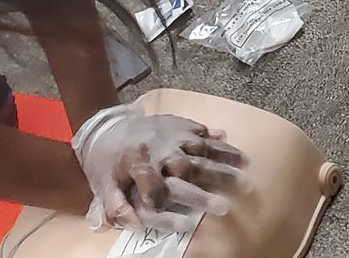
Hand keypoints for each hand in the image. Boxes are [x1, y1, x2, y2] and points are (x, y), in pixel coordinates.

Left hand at [73, 102, 246, 232]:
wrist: (106, 127)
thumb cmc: (106, 163)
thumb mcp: (103, 187)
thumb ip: (116, 206)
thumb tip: (133, 224)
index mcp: (138, 164)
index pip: (156, 189)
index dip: (167, 210)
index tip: (185, 225)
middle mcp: (160, 149)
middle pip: (187, 168)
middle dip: (208, 186)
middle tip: (228, 205)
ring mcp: (172, 134)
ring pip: (201, 147)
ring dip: (223, 158)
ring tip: (245, 167)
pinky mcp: (179, 124)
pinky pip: (201, 131)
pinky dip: (216, 138)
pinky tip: (230, 141)